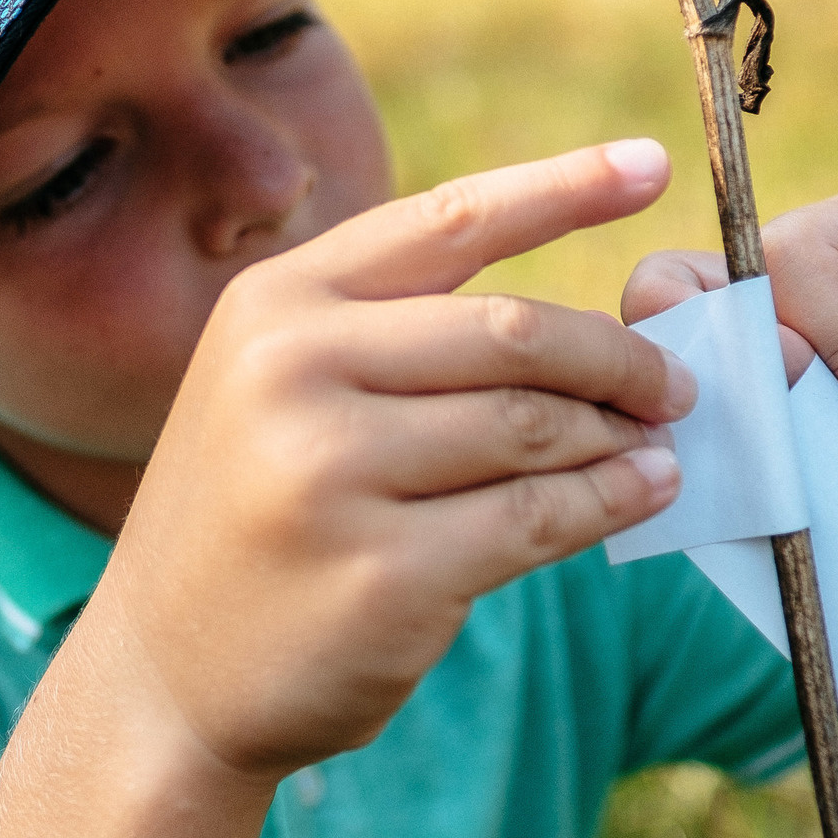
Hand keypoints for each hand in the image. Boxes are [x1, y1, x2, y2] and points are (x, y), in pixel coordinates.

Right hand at [95, 140, 695, 781]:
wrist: (165, 674)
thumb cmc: (253, 515)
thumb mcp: (278, 389)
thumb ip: (397, 336)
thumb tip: (589, 325)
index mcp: (274, 306)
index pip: (446, 221)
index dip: (562, 188)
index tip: (652, 164)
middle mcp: (291, 373)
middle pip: (513, 332)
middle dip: (616, 357)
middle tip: (672, 384)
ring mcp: (331, 475)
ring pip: (535, 427)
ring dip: (618, 436)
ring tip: (654, 445)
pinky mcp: (384, 574)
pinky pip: (538, 518)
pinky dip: (611, 501)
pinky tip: (643, 493)